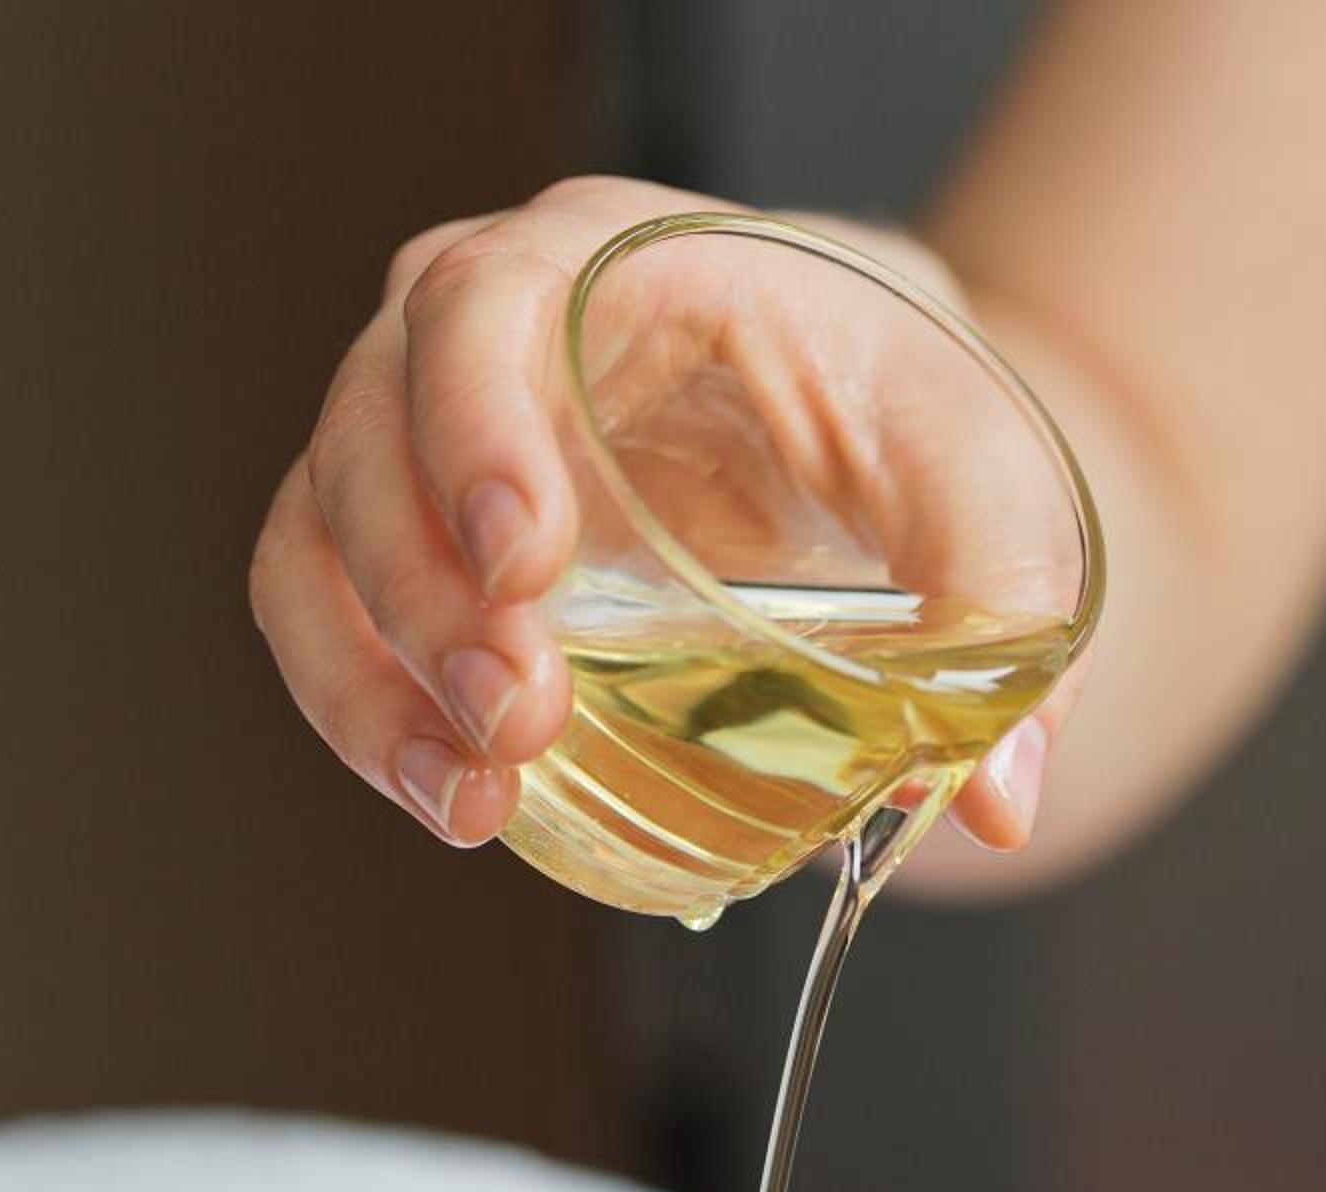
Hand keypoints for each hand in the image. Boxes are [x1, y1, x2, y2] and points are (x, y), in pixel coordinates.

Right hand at [248, 176, 1069, 855]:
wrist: (872, 425)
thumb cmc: (909, 408)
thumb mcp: (986, 476)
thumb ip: (1005, 608)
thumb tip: (998, 794)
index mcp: (615, 262)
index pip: (485, 304)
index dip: (474, 427)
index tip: (526, 562)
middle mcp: (486, 328)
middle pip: (372, 429)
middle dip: (425, 593)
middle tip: (518, 721)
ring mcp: (432, 437)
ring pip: (320, 533)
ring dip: (368, 676)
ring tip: (470, 794)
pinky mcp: (422, 542)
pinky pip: (330, 612)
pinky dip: (365, 711)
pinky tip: (450, 796)